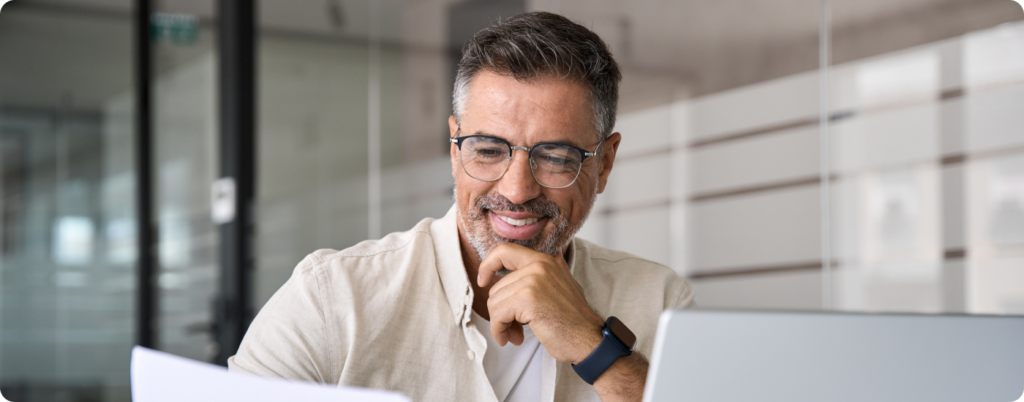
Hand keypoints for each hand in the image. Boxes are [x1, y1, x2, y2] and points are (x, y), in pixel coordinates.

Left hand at [477, 243, 604, 363]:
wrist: (590, 339)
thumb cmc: (573, 319)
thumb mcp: (559, 285)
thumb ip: (540, 275)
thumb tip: (513, 275)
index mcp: (544, 260)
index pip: (504, 250)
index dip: (488, 265)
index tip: (483, 281)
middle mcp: (538, 265)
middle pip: (496, 287)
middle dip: (500, 311)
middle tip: (513, 327)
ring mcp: (533, 280)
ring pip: (494, 302)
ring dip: (501, 324)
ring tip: (516, 334)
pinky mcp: (528, 299)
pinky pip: (497, 315)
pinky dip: (500, 331)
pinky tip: (513, 339)